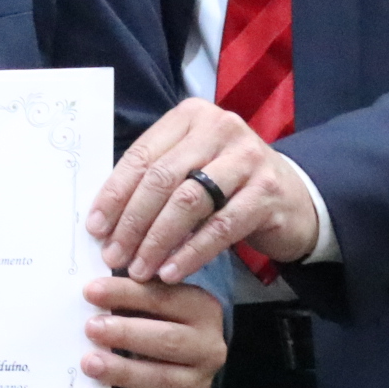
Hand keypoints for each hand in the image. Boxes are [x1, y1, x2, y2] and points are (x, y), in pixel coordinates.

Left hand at [81, 274, 225, 387]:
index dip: (126, 294)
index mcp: (202, 309)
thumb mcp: (156, 297)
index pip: (163, 299)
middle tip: (91, 328)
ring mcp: (200, 379)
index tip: (91, 292)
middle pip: (167, 340)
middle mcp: (208, 345)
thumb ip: (133, 290)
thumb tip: (94, 286)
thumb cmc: (162, 318)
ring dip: (124, 372)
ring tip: (90, 364)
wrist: (191, 354)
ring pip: (162, 379)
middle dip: (126, 334)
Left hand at [88, 97, 319, 281]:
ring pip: (189, 201)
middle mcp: (221, 128)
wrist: (293, 197)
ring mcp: (248, 158)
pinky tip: (171, 272)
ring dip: (158, 240)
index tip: (95, 227)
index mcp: (191, 116)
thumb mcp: (190, 168)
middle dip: (133, 221)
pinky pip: (221, 227)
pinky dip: (191, 252)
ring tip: (139, 268)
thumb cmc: (227, 183)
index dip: (115, 194)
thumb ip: (153, 180)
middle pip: (163, 177)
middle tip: (114, 255)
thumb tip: (102, 219)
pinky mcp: (267, 192)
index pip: (143, 155)